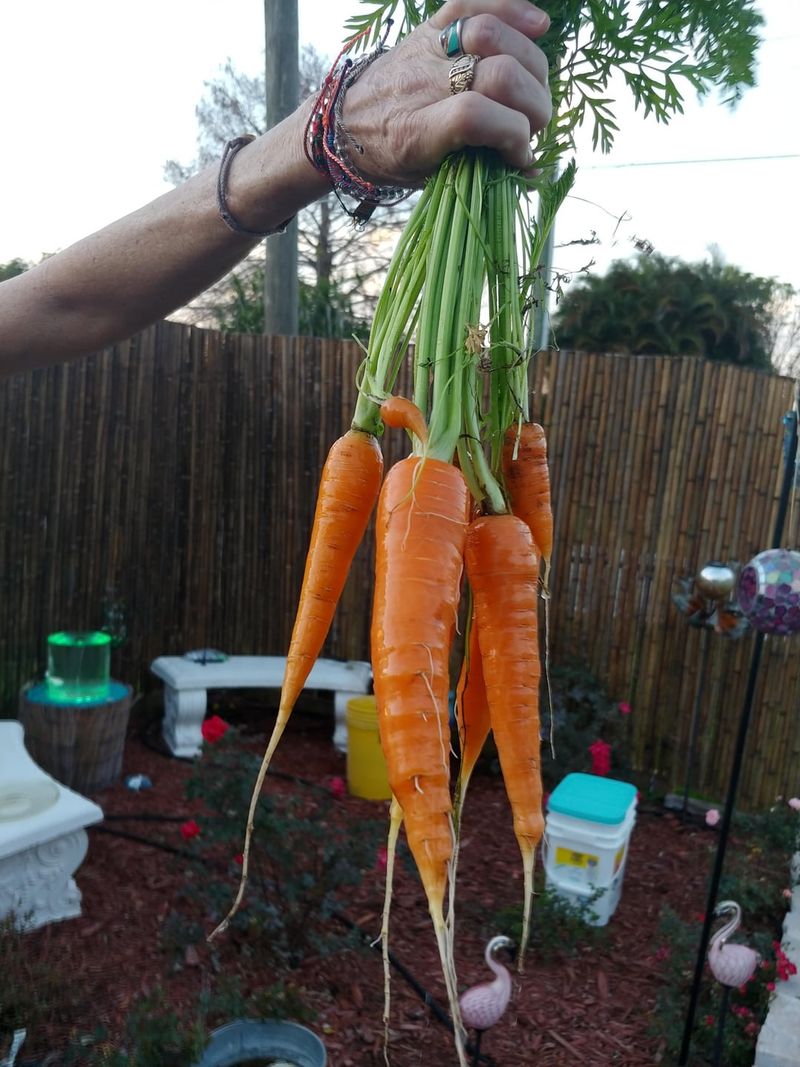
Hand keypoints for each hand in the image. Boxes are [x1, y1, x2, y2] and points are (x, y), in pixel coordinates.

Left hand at [342, 0, 551, 186]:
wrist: (342, 125)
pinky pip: (473, 3)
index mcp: (416, 132)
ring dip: (532, 66)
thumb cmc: (390, 158)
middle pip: (500, 76)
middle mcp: (422, 85)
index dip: (514, 136)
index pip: (475, 118)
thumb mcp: (427, 177)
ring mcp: (426, 51)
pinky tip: (537, 25)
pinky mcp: (430, 29)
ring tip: (535, 91)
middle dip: (534, 106)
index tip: (522, 156)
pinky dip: (511, 9)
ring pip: (494, 35)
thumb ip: (477, 169)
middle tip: (534, 125)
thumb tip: (532, 169)